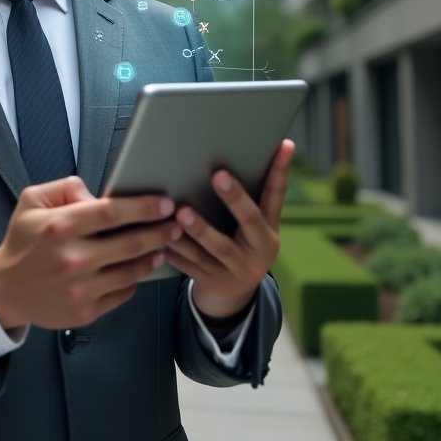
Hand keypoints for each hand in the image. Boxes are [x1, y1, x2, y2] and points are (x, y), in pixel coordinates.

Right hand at [0, 176, 181, 330]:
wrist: (4, 289)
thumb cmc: (23, 241)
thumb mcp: (32, 201)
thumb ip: (66, 188)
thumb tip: (99, 194)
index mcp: (59, 227)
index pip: (111, 212)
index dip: (143, 207)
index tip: (164, 203)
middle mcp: (72, 259)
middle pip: (130, 243)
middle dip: (159, 231)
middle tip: (176, 224)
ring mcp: (80, 288)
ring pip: (131, 270)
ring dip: (153, 256)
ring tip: (164, 246)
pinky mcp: (84, 311)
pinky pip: (122, 293)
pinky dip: (134, 279)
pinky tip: (139, 268)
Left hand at [164, 139, 294, 320]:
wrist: (232, 295)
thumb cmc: (241, 244)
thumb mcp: (256, 228)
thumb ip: (254, 199)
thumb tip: (260, 149)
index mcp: (269, 232)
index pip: (276, 196)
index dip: (279, 171)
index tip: (282, 145)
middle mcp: (258, 253)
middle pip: (248, 222)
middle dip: (234, 199)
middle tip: (218, 175)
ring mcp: (234, 270)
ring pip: (213, 249)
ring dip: (197, 230)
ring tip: (180, 211)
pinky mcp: (209, 282)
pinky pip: (188, 265)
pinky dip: (174, 250)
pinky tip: (159, 236)